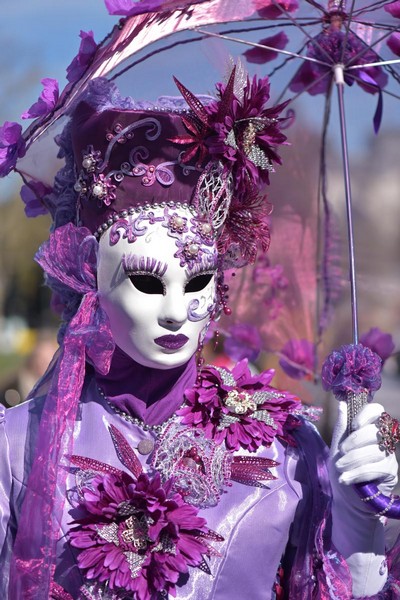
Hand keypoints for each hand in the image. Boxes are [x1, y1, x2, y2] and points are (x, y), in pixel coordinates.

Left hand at [329, 401, 397, 596]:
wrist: (346, 499)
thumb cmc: (342, 469)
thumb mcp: (336, 447)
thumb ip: (341, 427)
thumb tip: (341, 404)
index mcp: (369, 429)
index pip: (377, 412)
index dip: (367, 414)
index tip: (355, 424)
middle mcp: (383, 440)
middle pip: (375, 432)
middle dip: (354, 442)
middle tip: (341, 454)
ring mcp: (389, 456)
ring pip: (374, 451)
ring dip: (353, 461)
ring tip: (341, 469)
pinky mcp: (390, 473)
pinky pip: (376, 468)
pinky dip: (358, 473)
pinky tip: (346, 479)